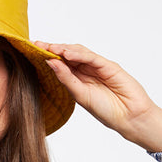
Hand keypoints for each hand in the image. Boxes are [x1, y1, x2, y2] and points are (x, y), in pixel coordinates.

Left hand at [32, 41, 161, 151]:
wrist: (129, 117)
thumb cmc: (106, 111)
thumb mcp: (80, 95)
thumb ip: (66, 79)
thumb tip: (50, 63)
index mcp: (78, 80)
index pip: (60, 64)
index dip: (47, 57)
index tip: (32, 51)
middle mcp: (87, 71)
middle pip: (68, 55)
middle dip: (52, 49)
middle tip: (36, 44)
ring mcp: (98, 67)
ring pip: (79, 53)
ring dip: (63, 49)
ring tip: (49, 47)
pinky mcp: (109, 66)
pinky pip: (91, 57)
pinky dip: (79, 54)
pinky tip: (66, 54)